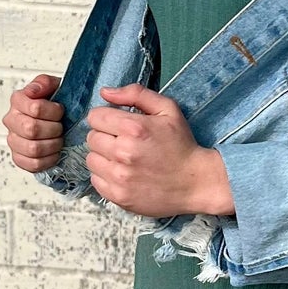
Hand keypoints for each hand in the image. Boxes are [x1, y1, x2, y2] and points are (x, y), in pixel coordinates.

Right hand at [4, 74, 64, 170]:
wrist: (57, 120)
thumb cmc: (55, 103)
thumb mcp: (54, 86)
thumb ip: (44, 83)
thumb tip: (33, 91)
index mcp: (18, 100)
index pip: (35, 108)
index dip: (54, 111)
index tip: (60, 110)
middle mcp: (11, 120)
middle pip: (32, 129)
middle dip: (54, 129)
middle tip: (60, 127)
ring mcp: (13, 140)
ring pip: (32, 148)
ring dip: (52, 145)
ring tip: (58, 139)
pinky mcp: (18, 158)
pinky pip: (33, 164)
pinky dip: (48, 159)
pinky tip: (54, 152)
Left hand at [86, 84, 234, 216]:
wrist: (196, 182)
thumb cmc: (182, 144)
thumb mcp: (168, 109)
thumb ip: (136, 94)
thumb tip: (105, 92)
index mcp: (134, 128)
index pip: (95, 117)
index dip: (106, 118)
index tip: (118, 124)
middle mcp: (123, 153)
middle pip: (91, 138)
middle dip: (105, 136)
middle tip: (123, 142)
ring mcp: (120, 177)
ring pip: (91, 159)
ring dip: (103, 157)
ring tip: (122, 158)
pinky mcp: (119, 196)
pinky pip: (96, 180)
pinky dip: (106, 176)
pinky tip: (123, 173)